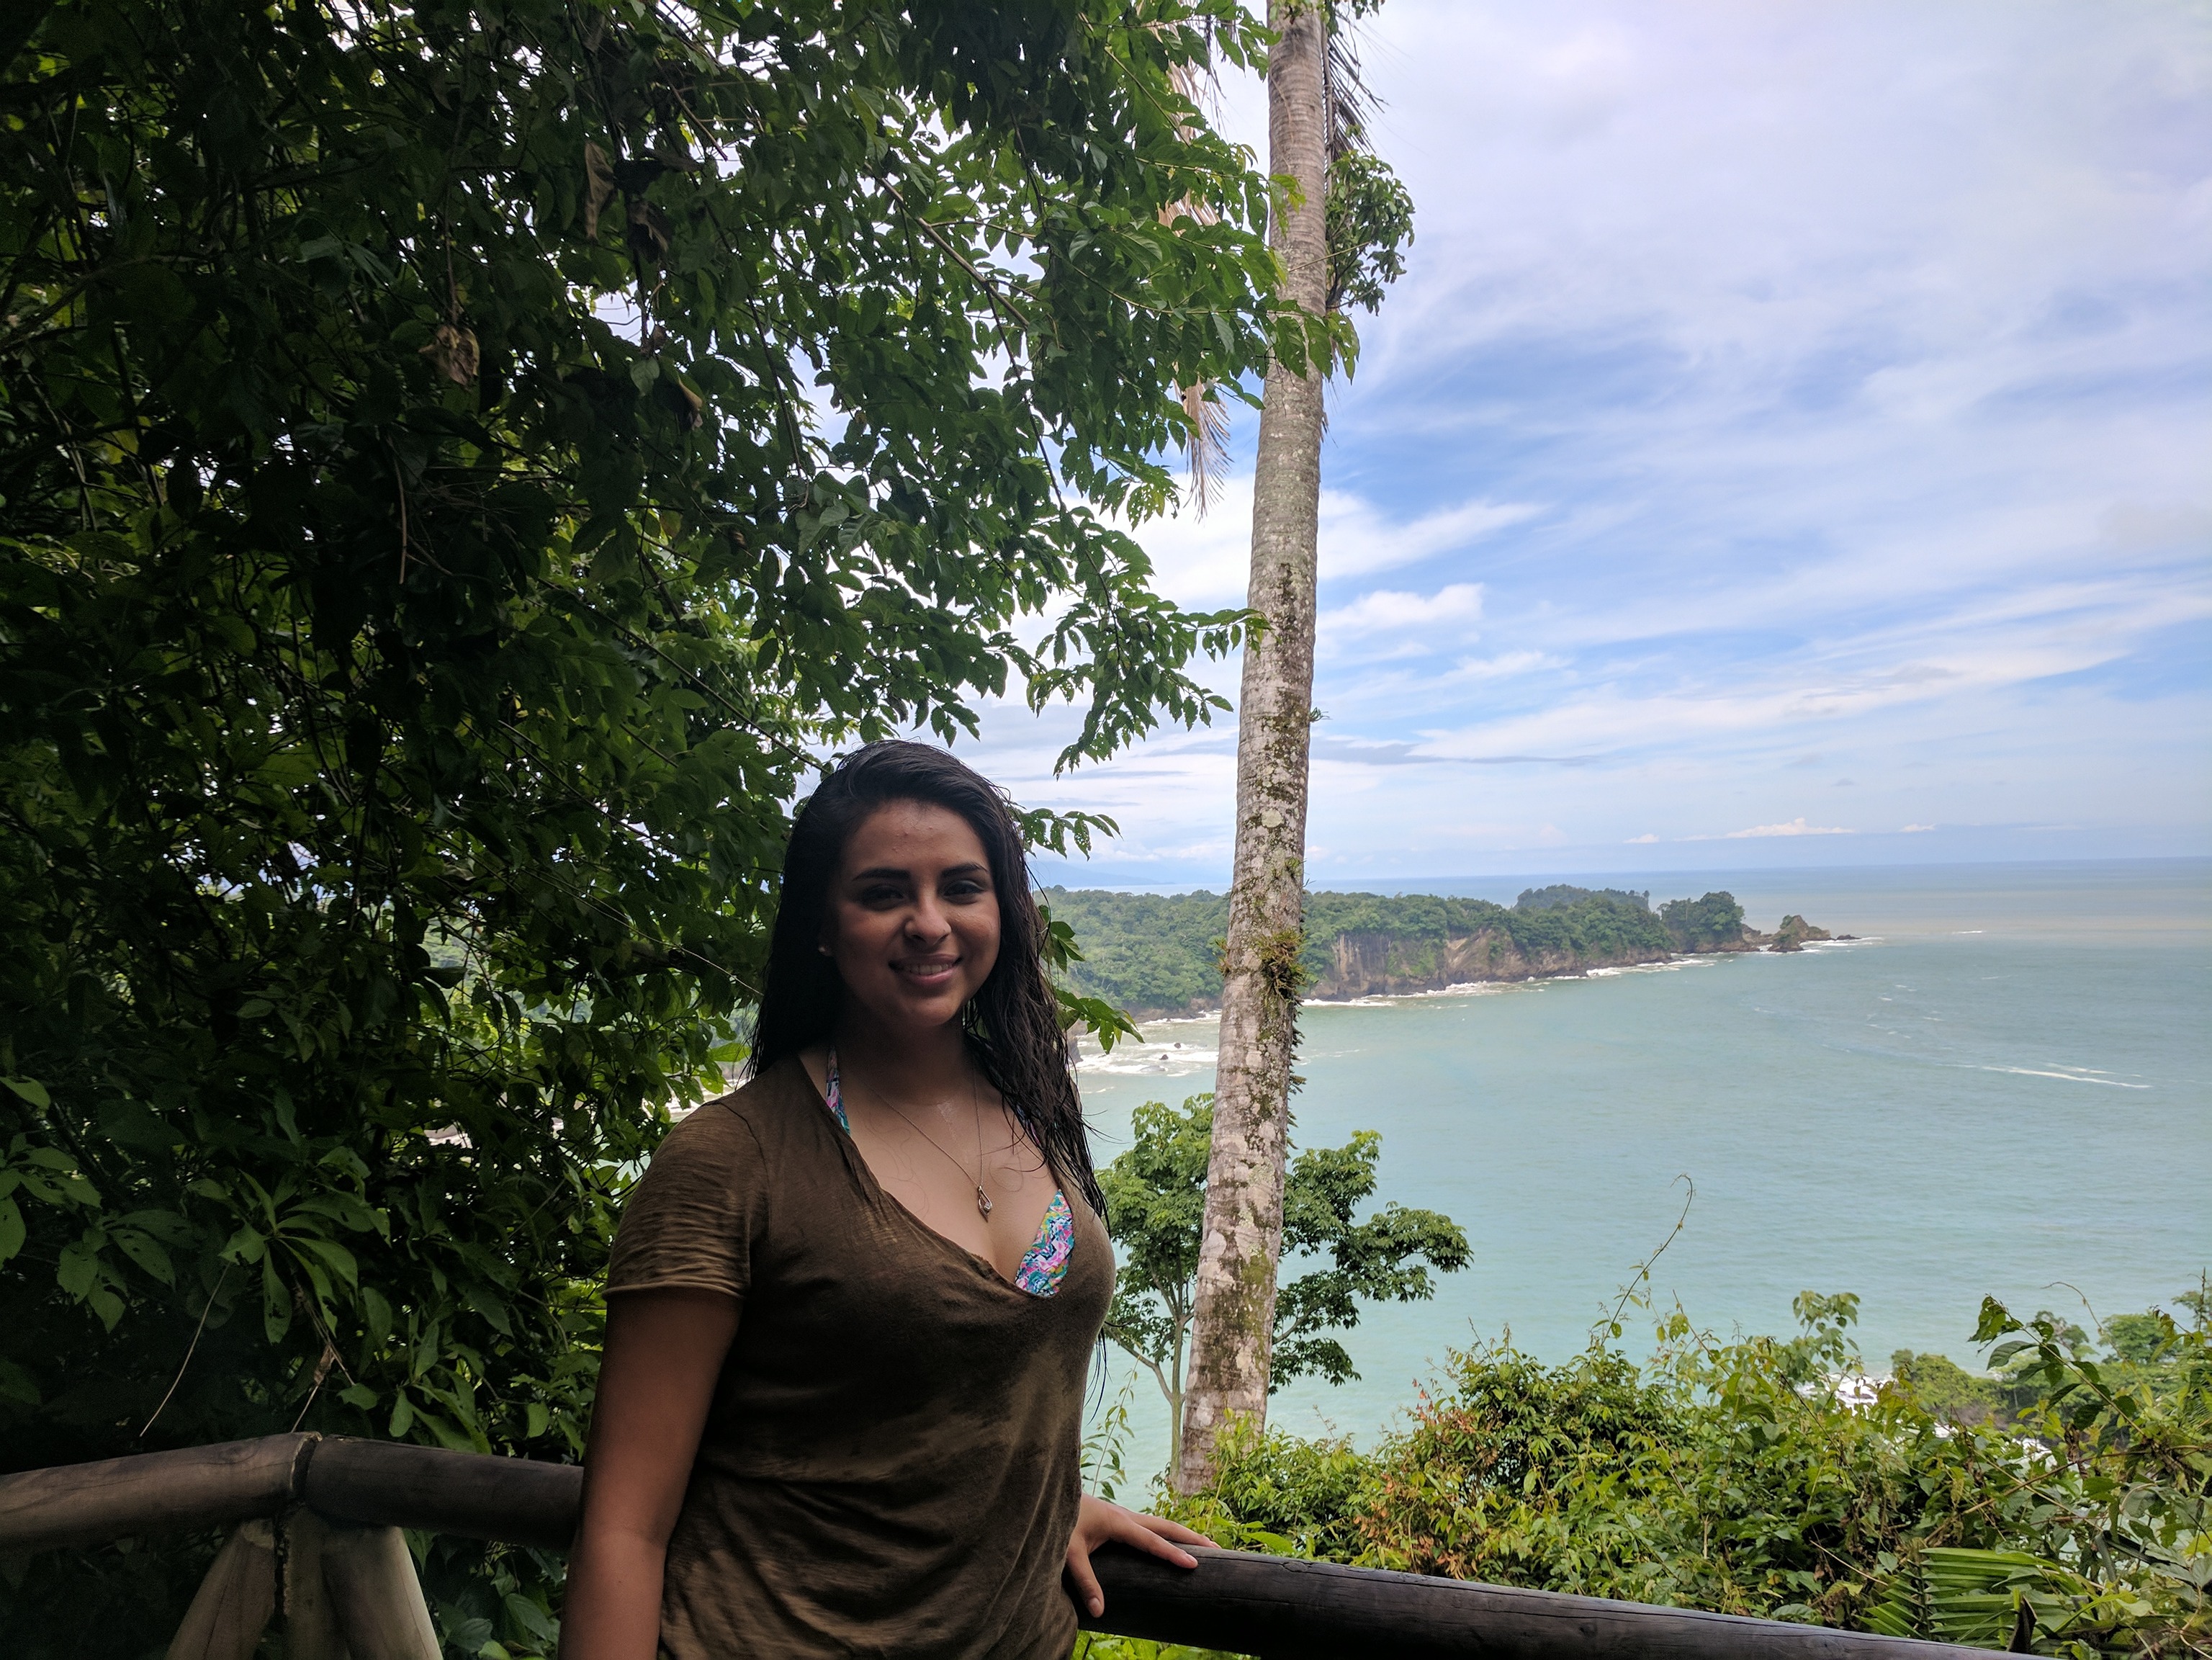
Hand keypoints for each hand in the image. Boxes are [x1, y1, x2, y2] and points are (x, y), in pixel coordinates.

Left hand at [1064, 1494, 1207, 1619]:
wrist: (1049, 1494)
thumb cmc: (1058, 1521)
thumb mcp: (1069, 1553)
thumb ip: (1085, 1581)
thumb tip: (1100, 1611)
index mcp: (1118, 1523)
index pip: (1152, 1541)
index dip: (1173, 1554)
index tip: (1195, 1564)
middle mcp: (1126, 1515)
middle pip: (1166, 1526)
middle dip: (1191, 1537)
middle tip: (1217, 1549)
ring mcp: (1123, 1514)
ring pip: (1159, 1523)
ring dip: (1181, 1533)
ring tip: (1203, 1545)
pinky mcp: (1117, 1517)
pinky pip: (1149, 1525)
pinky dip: (1166, 1532)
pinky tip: (1169, 1541)